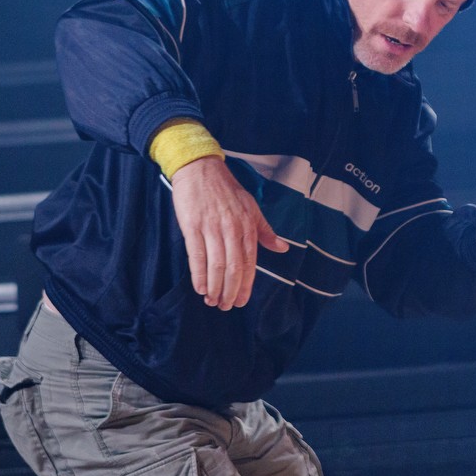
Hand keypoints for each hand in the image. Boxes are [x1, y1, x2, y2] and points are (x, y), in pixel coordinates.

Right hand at [169, 156, 288, 309]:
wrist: (200, 168)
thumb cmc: (226, 189)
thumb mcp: (251, 207)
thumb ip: (264, 231)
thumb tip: (282, 248)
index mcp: (247, 226)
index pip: (249, 262)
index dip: (246, 285)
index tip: (242, 301)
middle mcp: (232, 229)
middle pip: (233, 268)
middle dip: (230, 291)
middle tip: (226, 306)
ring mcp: (212, 228)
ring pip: (216, 265)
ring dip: (215, 287)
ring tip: (213, 301)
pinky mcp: (193, 226)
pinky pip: (197, 255)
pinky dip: (199, 274)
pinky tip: (200, 287)